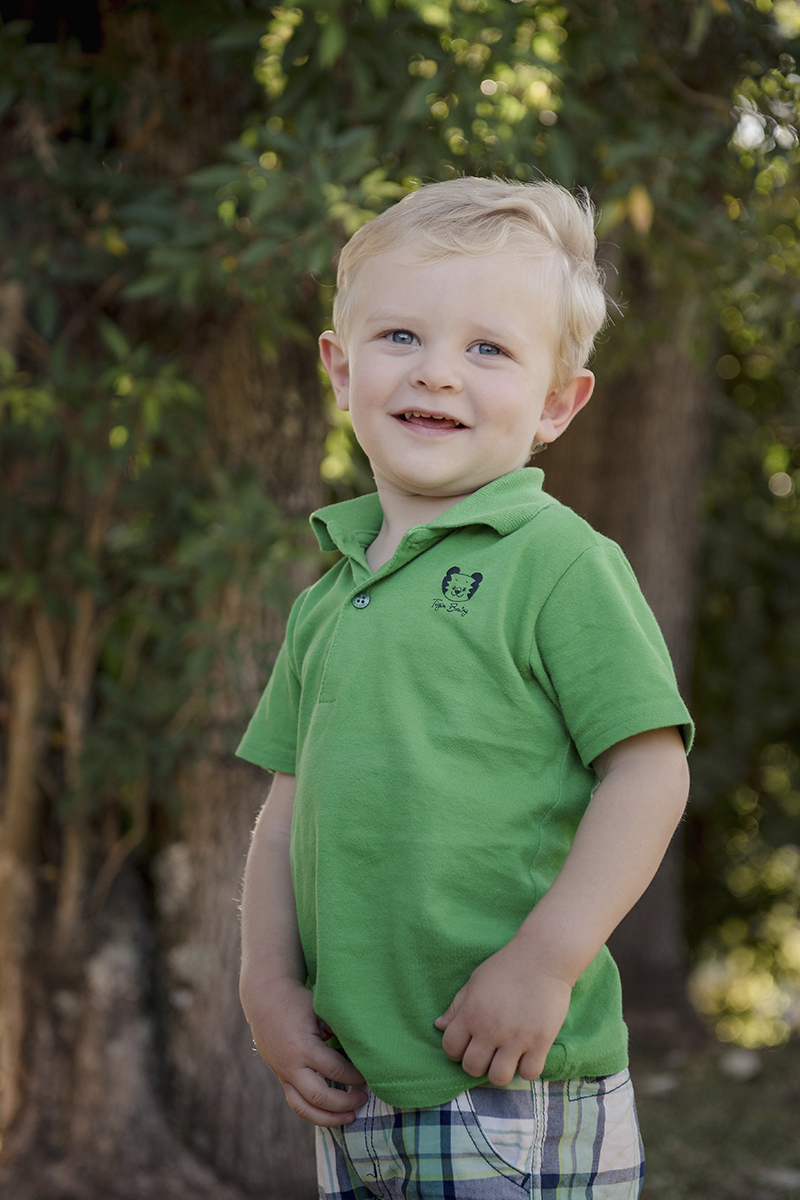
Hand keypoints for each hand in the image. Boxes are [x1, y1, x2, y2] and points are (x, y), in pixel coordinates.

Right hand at [243, 977, 367, 1125]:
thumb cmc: (297, 1001)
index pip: (336, 1071)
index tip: (369, 1075)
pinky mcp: (281, 1078)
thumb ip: (338, 1030)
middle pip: (320, 1097)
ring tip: (350, 1118)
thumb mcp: (320, 1010)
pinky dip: (314, 1114)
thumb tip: (361, 1050)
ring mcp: (283, 1075)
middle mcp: (291, 1066)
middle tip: (364, 1097)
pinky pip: (297, 1104)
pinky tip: (331, 1114)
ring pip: (304, 1109)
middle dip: (346, 1102)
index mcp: (304, 1047)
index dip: (356, 1077)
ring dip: (329, 1119)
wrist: (264, 999)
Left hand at [434, 939, 571, 1086]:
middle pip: (472, 1068)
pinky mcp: (540, 1042)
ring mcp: (516, 1038)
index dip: (456, 1050)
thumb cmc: (506, 966)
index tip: (468, 1044)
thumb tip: (439, 1026)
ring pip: (499, 1078)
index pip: (450, 1048)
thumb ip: (457, 1006)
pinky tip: (527, 1055)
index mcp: (471, 1013)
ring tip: (506, 1058)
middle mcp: (490, 1030)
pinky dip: (526, 1069)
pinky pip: (529, 1074)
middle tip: (488, 1052)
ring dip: (500, 1071)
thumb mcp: (475, 981)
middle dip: (477, 1064)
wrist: (543, 957)